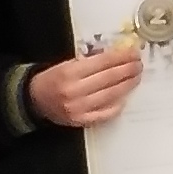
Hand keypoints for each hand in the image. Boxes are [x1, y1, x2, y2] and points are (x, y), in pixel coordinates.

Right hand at [29, 47, 144, 127]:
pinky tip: (124, 97)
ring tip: (136, 77)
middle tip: (138, 64)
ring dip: (127, 85)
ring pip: (111, 95)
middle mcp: (74, 91)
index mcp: (69, 73)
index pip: (102, 62)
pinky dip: (117, 105)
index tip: (132, 52)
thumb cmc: (51, 79)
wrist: (34, 101)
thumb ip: (89, 61)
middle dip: (127, 69)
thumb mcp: (65, 64)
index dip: (121, 56)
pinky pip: (105, 113)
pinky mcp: (81, 121)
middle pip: (109, 78)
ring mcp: (79, 108)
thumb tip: (116, 56)